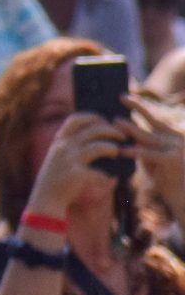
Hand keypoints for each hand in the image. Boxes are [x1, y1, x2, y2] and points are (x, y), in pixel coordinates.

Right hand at [28, 112, 131, 218]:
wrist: (46, 198)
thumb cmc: (57, 176)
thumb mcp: (59, 156)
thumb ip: (72, 146)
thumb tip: (99, 139)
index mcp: (60, 140)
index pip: (76, 119)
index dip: (93, 117)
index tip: (105, 120)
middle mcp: (64, 147)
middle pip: (93, 130)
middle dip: (111, 131)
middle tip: (122, 136)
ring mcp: (70, 160)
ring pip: (98, 147)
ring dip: (112, 149)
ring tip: (117, 153)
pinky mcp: (77, 175)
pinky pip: (99, 172)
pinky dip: (107, 175)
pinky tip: (112, 178)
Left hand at [127, 92, 184, 220]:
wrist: (184, 198)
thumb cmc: (167, 179)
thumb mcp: (153, 159)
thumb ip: (143, 146)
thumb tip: (125, 134)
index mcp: (171, 137)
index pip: (154, 118)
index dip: (140, 106)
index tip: (123, 96)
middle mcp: (176, 139)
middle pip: (153, 120)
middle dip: (137, 107)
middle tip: (121, 97)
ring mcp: (177, 149)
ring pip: (149, 136)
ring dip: (132, 129)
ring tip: (116, 122)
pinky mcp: (174, 160)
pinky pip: (151, 154)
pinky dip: (137, 151)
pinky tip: (123, 151)